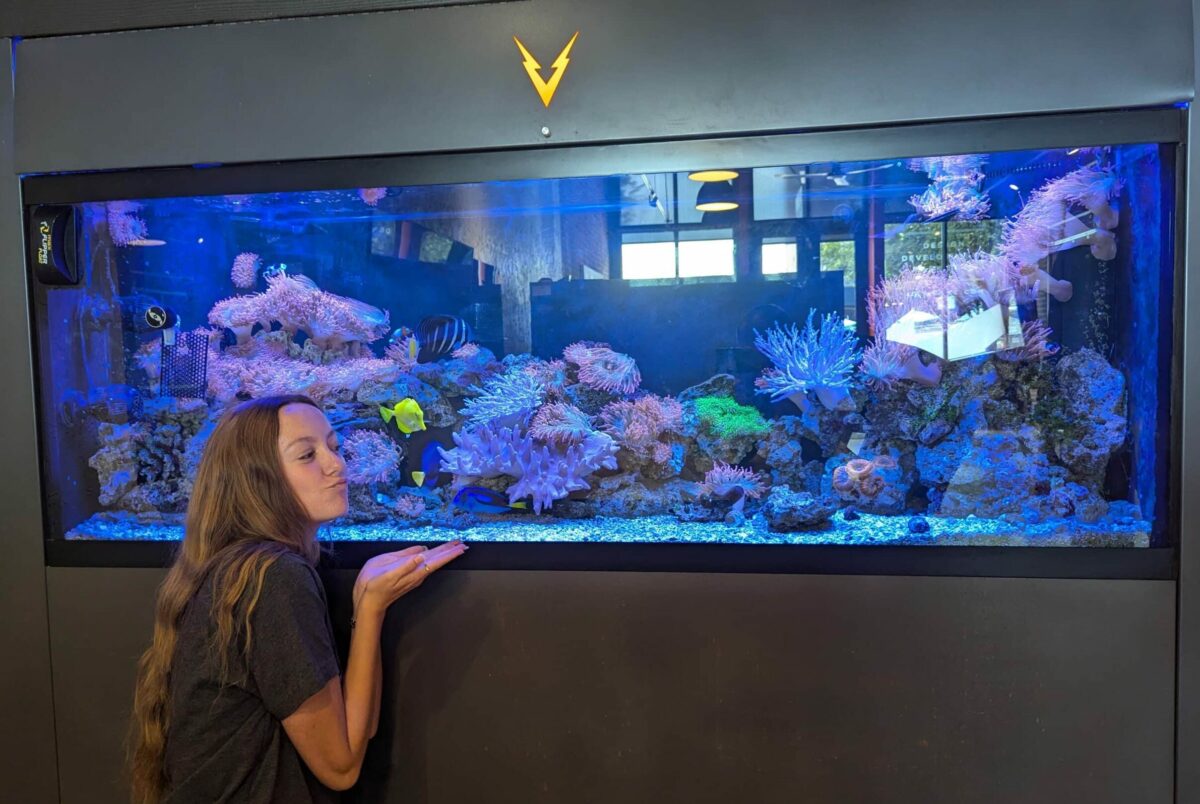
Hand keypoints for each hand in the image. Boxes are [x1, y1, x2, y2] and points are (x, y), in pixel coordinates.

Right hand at [352, 540, 466, 621]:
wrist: (368, 603)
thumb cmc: (373, 585)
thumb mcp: (387, 572)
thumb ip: (405, 563)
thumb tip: (422, 553)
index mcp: (413, 570)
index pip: (435, 559)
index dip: (448, 552)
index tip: (460, 546)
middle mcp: (417, 574)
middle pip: (437, 560)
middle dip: (450, 552)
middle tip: (464, 544)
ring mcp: (414, 576)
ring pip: (432, 563)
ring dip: (444, 554)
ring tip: (455, 547)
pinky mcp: (409, 577)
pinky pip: (424, 565)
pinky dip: (433, 558)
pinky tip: (433, 554)